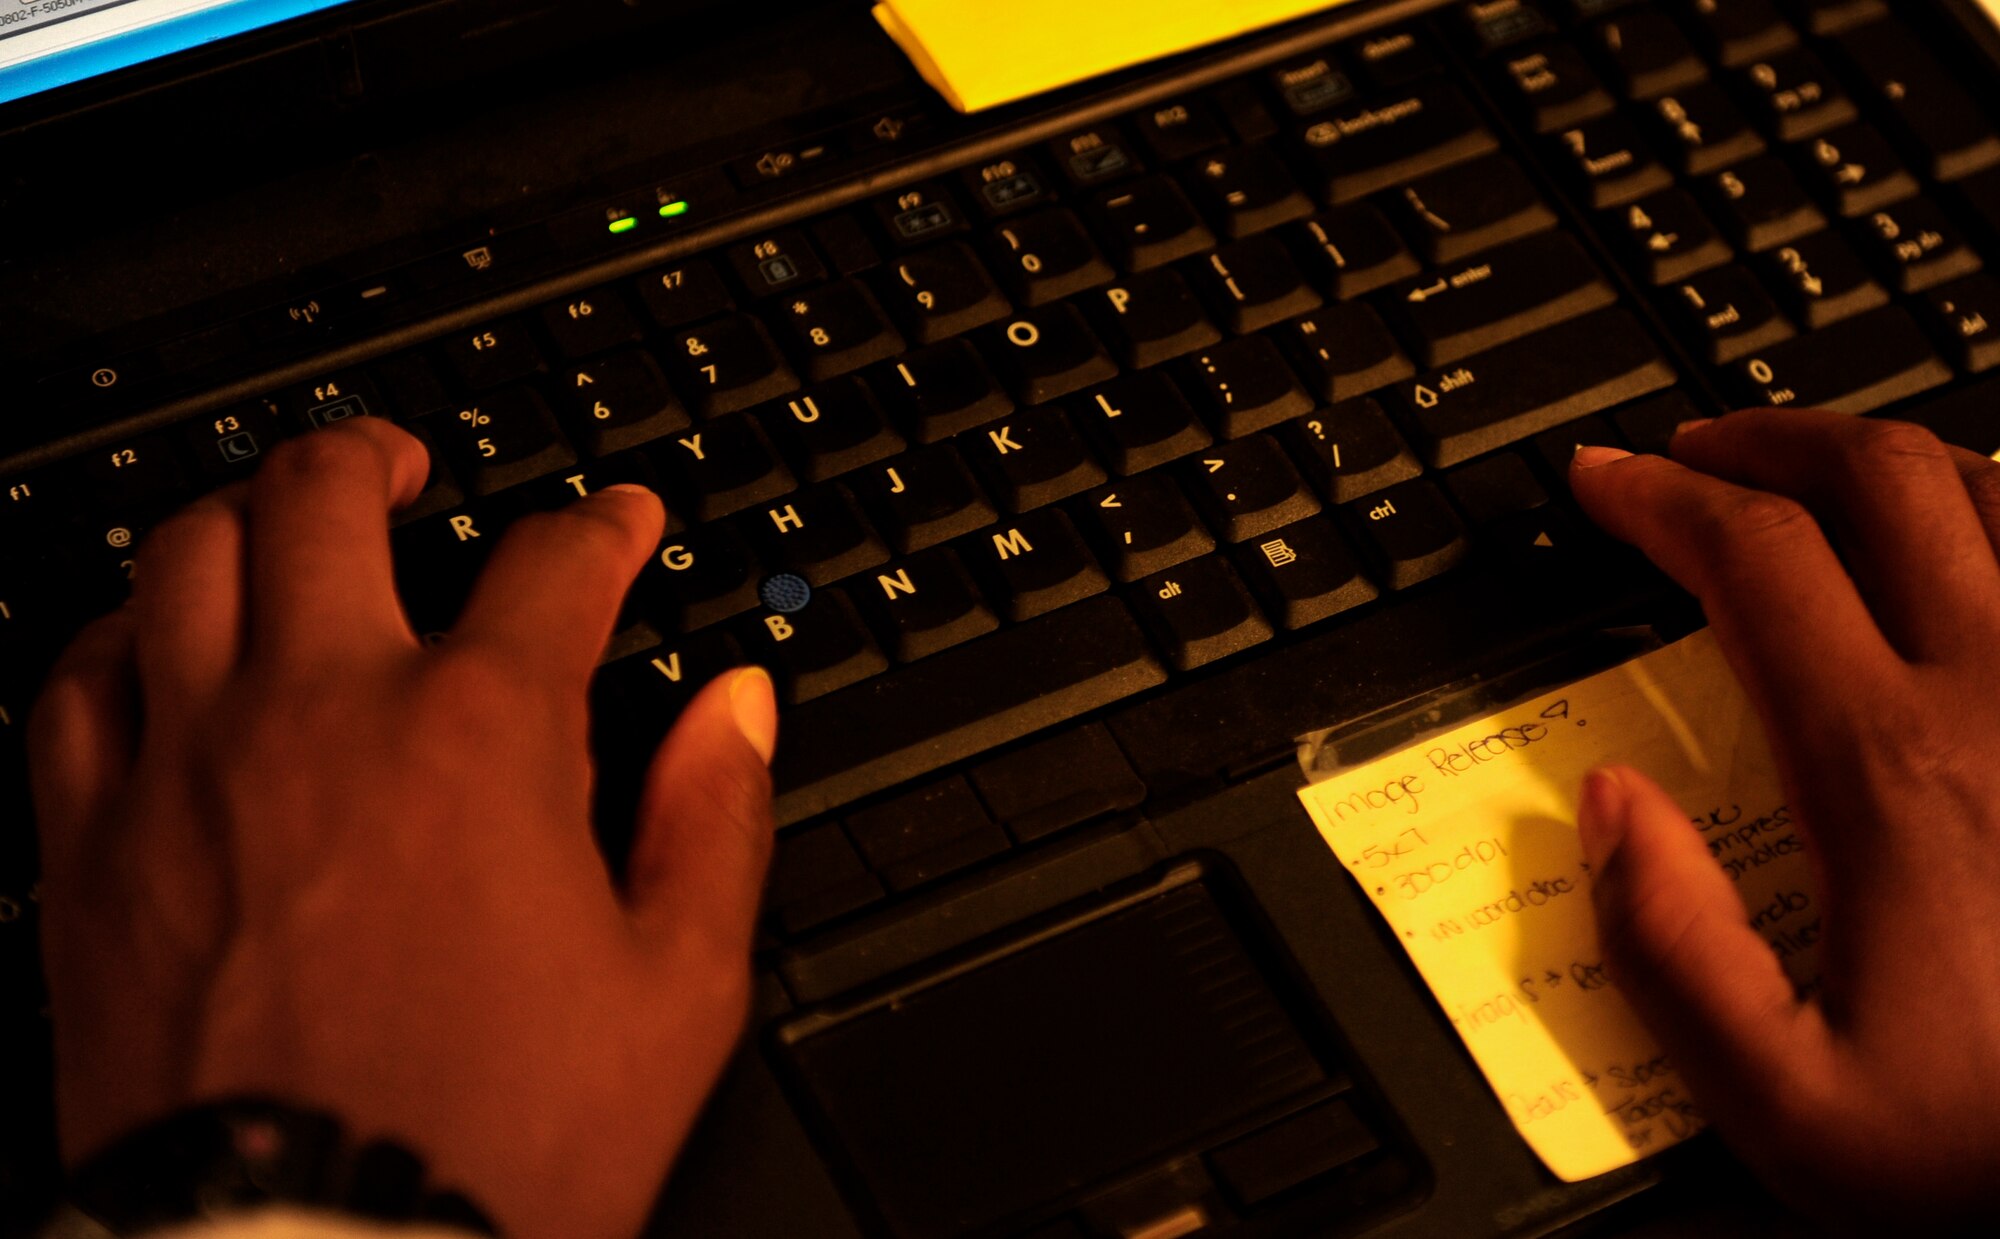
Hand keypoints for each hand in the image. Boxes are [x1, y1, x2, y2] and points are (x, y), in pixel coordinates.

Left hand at [28, 418, 777, 1238]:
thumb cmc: (499, 1141)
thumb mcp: (678, 987)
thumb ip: (717, 817)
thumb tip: (738, 705)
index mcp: (482, 735)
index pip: (553, 565)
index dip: (602, 524)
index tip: (618, 522)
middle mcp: (324, 714)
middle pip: (327, 498)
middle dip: (382, 455)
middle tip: (413, 466)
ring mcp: (192, 769)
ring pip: (188, 555)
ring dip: (247, 510)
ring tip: (284, 517)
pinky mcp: (93, 847)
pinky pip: (77, 680)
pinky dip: (122, 632)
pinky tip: (155, 642)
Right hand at [1568, 410, 1999, 1229]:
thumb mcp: (1795, 1110)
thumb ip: (1672, 954)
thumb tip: (1613, 812)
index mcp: (1895, 772)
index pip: (1752, 560)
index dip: (1657, 498)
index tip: (1604, 482)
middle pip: (1875, 480)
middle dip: (1762, 440)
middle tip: (1696, 451)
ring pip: (1993, 492)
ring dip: (1881, 463)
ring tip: (1814, 480)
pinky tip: (1967, 551)